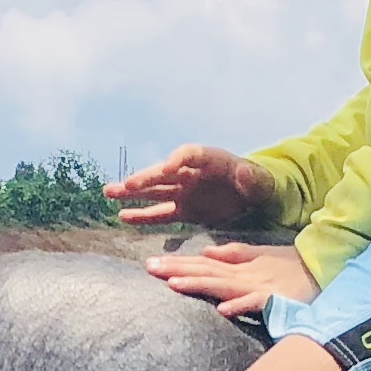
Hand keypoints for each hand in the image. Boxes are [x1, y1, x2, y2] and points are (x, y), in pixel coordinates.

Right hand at [111, 145, 277, 231]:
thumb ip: (252, 178)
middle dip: (146, 178)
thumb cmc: (260, 184)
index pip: (190, 154)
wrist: (258, 197)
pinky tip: (123, 216)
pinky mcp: (184, 209)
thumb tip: (244, 172)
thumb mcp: (261, 181)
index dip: (177, 160)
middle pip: (165, 172)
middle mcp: (192, 173)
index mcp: (211, 160)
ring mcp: (185, 191)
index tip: (167, 168)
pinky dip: (143, 215)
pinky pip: (161, 212)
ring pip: (156, 191)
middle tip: (126, 185)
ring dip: (133, 192)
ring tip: (109, 192)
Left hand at [145, 238, 317, 323]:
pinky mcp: (277, 300)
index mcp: (241, 265)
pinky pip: (258, 304)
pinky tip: (224, 310)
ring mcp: (260, 287)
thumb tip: (206, 253)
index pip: (203, 265)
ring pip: (225, 285)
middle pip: (206, 272)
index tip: (150, 264)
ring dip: (200, 284)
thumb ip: (236, 254)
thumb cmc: (295, 266)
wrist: (329, 269)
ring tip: (174, 284)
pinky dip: (242, 305)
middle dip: (177, 270)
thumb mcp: (264, 255)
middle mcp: (245, 274)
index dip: (178, 263)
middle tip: (149, 268)